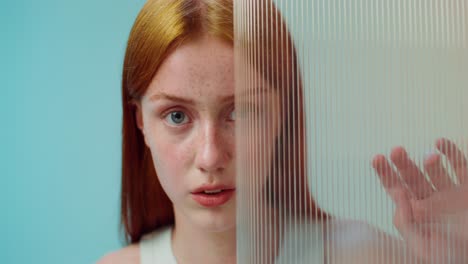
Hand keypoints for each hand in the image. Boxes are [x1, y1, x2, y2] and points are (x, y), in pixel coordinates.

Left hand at [372, 138, 467, 262]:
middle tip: (396, 151)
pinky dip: (451, 153)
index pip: (395, 188)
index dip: (385, 173)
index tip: (377, 158)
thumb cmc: (448, 258)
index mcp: (416, 213)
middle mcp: (432, 200)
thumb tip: (397, 194)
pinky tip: (441, 144)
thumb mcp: (421, 247)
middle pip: (412, 176)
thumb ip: (405, 223)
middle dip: (402, 163)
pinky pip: (460, 167)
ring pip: (436, 171)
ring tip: (429, 158)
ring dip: (430, 161)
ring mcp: (451, 194)